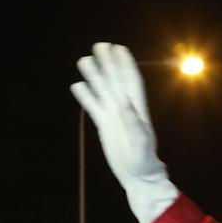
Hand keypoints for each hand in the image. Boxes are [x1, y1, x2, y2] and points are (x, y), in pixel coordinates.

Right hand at [71, 42, 179, 222]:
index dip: (126, 65)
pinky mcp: (104, 126)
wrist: (138, 178)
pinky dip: (86, 96)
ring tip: (84, 60)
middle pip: (115, 81)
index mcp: (137, 110)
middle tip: (99, 45)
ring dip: (94, 76)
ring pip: (102, 91)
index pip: (131, 82)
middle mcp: (125, 110)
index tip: (119, 48)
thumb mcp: (141, 143)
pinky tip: (77, 85)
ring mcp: (114, 117)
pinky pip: (94, 107)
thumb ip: (133, 122)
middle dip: (108, 63)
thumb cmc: (144, 162)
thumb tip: (124, 101)